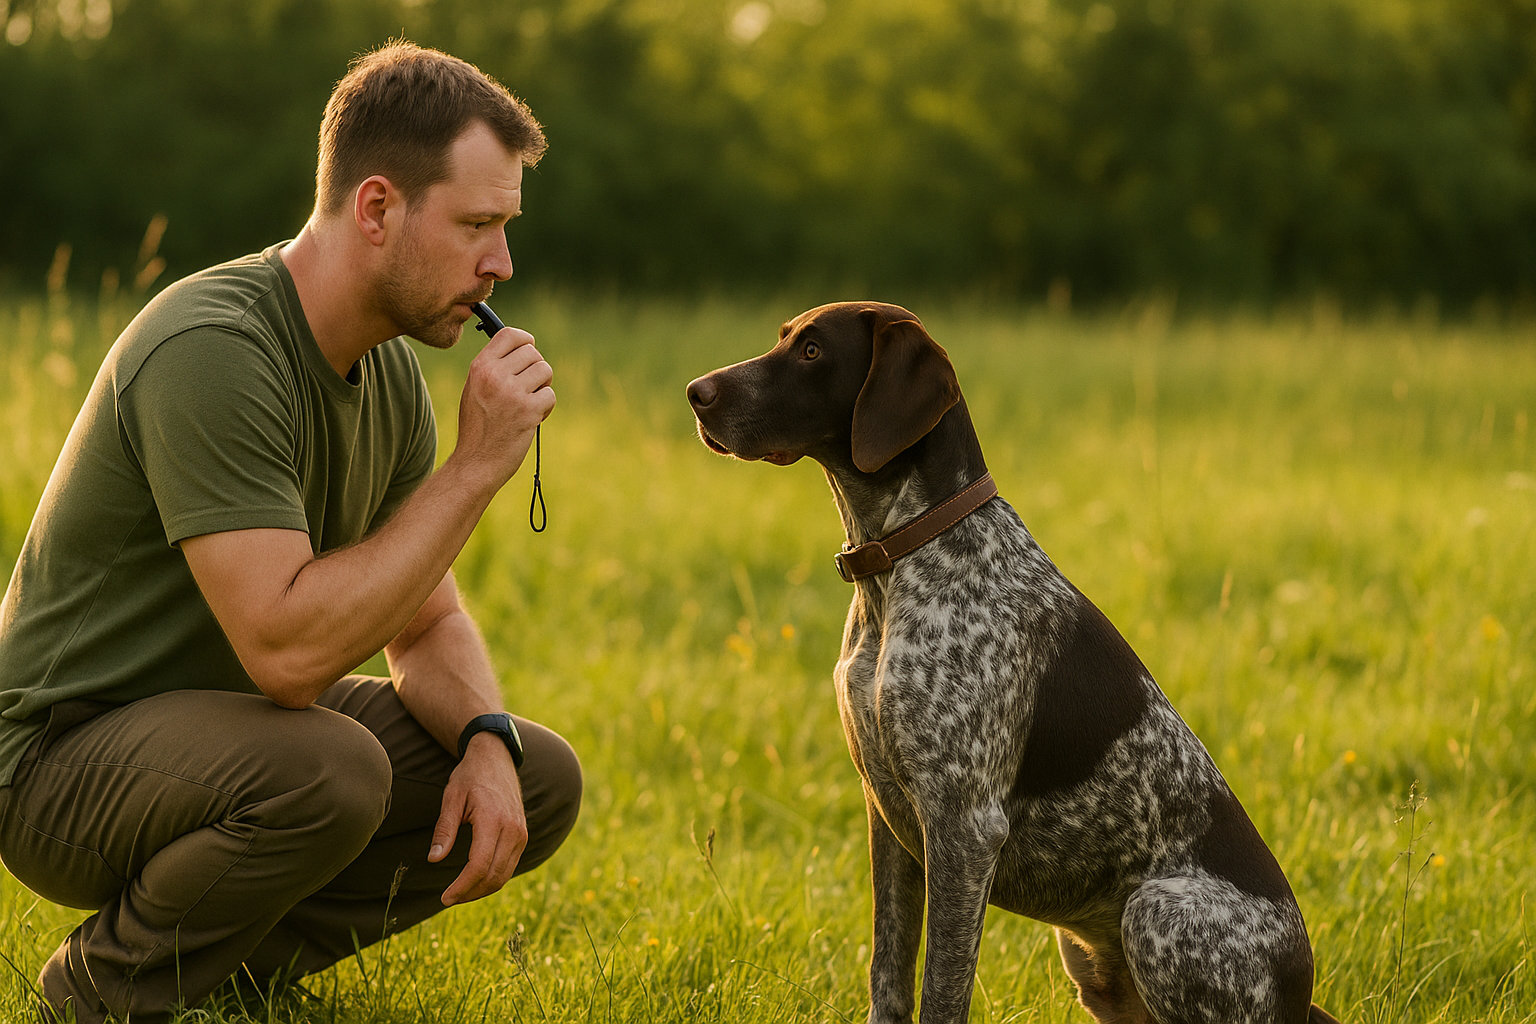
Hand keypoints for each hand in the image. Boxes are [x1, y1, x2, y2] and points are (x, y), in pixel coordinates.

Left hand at [428, 732, 527, 905]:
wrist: (497, 758)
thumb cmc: (470, 776)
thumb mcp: (452, 798)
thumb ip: (444, 830)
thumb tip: (433, 859)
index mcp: (493, 819)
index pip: (480, 865)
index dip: (462, 886)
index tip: (445, 898)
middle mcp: (513, 829)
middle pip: (494, 875)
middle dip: (470, 893)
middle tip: (448, 899)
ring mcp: (521, 833)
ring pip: (504, 875)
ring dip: (482, 889)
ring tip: (460, 893)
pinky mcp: (522, 835)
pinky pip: (509, 865)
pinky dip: (493, 878)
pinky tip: (475, 880)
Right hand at [453, 326, 554, 489]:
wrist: (476, 462)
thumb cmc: (478, 426)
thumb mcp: (474, 389)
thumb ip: (493, 368)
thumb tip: (522, 346)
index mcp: (480, 367)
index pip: (509, 335)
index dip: (525, 340)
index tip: (529, 348)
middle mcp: (495, 376)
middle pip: (533, 353)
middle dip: (536, 369)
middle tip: (528, 388)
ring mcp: (512, 392)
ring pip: (545, 371)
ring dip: (543, 386)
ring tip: (529, 402)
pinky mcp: (528, 410)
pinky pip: (550, 395)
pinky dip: (546, 407)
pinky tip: (533, 418)